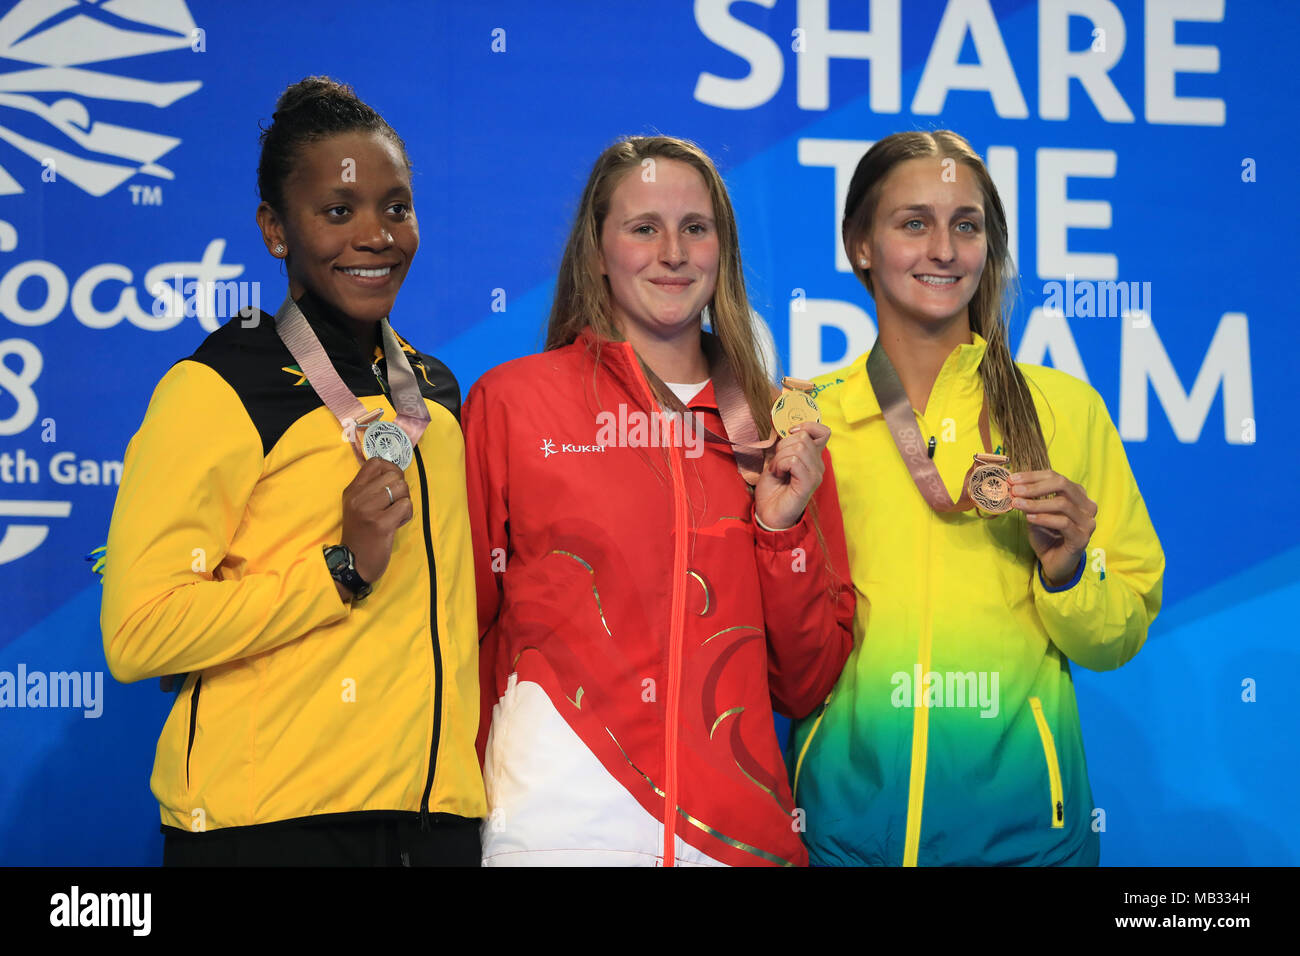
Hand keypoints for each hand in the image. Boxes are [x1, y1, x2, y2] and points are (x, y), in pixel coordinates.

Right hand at [340, 457, 411, 584]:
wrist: (354, 563)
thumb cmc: (361, 534)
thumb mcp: (358, 506)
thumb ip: (371, 488)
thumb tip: (395, 472)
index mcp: (352, 490)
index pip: (375, 462)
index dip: (391, 469)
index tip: (392, 484)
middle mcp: (358, 497)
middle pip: (394, 475)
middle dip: (401, 489)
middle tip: (394, 505)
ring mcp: (368, 510)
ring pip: (402, 489)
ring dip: (404, 502)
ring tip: (394, 515)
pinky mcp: (381, 524)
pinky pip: (406, 506)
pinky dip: (406, 515)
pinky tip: (396, 524)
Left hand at [754, 421, 829, 530]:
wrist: (769, 514)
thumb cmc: (773, 489)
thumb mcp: (777, 461)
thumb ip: (786, 446)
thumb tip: (788, 430)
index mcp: (813, 458)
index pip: (823, 431)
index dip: (806, 426)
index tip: (791, 433)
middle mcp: (818, 465)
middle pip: (804, 437)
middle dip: (783, 446)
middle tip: (778, 463)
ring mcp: (815, 475)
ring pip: (798, 448)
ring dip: (780, 458)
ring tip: (778, 471)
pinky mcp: (809, 483)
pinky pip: (794, 461)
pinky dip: (780, 465)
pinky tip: (779, 475)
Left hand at [1008, 469, 1095, 585]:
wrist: (1054, 562)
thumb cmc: (1047, 535)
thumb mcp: (1035, 513)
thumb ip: (1030, 499)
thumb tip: (1013, 485)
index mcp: (1078, 495)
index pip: (1056, 477)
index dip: (1033, 476)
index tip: (1012, 479)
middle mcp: (1087, 506)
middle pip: (1062, 485)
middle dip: (1035, 486)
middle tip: (1015, 490)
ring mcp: (1087, 522)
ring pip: (1062, 504)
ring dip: (1036, 503)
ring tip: (1017, 504)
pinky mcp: (1082, 537)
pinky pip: (1063, 523)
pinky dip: (1044, 518)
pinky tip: (1029, 518)